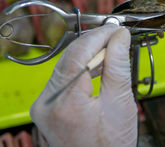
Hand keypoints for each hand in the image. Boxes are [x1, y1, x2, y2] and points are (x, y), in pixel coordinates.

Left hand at [30, 24, 136, 146]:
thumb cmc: (110, 146)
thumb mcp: (120, 104)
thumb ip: (118, 66)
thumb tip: (120, 36)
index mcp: (64, 102)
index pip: (79, 53)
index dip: (99, 35)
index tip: (117, 28)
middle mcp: (46, 101)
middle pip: (70, 56)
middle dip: (94, 41)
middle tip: (116, 34)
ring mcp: (43, 104)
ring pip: (66, 63)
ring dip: (89, 53)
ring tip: (112, 47)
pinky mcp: (46, 105)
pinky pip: (64, 76)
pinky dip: (81, 66)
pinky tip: (98, 63)